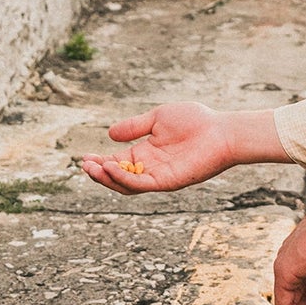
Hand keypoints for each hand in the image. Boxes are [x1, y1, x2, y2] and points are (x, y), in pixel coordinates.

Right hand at [80, 101, 238, 194]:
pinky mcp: (168, 182)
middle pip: (118, 177)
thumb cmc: (195, 120)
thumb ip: (134, 126)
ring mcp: (159, 176)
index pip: (117, 162)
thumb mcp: (157, 118)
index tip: (84, 158)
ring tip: (91, 169)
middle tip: (84, 165)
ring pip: (126, 185)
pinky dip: (124, 179)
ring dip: (107, 179)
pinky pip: (142, 185)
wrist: (221, 130)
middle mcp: (150, 167)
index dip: (100, 162)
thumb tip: (109, 134)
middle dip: (99, 173)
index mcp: (146, 153)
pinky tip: (112, 169)